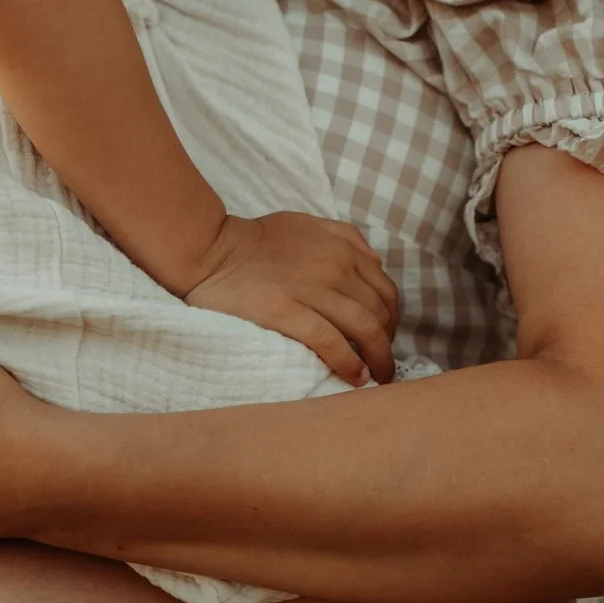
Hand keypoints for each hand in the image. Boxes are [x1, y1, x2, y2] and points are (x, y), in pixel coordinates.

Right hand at [183, 212, 397, 385]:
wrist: (211, 250)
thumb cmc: (256, 241)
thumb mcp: (307, 224)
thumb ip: (342, 239)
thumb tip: (372, 264)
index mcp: (341, 248)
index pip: (385, 289)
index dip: (392, 319)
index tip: (385, 338)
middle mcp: (334, 266)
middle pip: (379, 312)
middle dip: (387, 343)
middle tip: (382, 364)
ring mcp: (311, 289)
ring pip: (364, 328)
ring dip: (377, 359)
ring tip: (377, 378)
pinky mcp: (287, 312)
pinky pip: (331, 342)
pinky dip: (349, 363)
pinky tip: (355, 377)